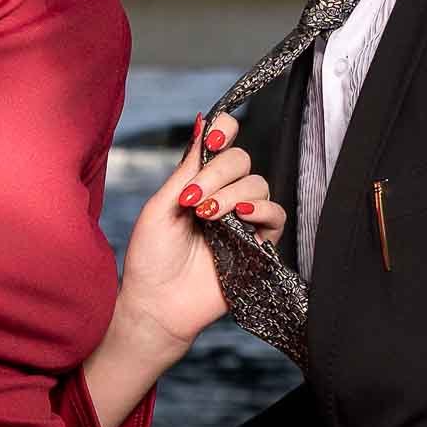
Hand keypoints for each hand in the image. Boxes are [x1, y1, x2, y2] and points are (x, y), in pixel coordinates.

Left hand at [114, 117, 285, 352]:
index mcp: (199, 182)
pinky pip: (275, 215)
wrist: (157, 304)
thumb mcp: (161, 206)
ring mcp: (243, 220)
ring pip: (258, 185)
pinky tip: (240, 216)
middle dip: (217, 174)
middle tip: (192, 200)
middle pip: (242, 161)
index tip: (212, 141)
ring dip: (232, 194)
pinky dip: (261, 209)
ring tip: (206, 216)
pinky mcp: (258, 245)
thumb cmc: (151, 258)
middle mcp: (224, 195)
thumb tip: (202, 122)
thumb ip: (186, 168)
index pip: (224, 143)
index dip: (225, 132)